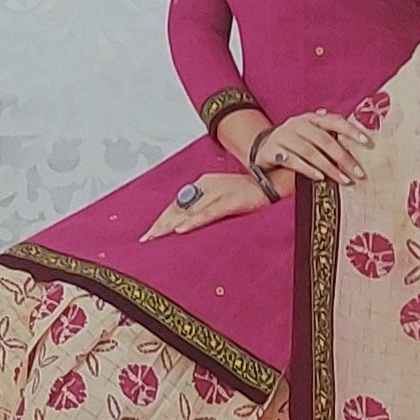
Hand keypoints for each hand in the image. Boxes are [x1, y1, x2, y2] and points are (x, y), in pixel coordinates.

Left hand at [144, 169, 271, 240]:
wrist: (272, 181)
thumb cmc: (249, 192)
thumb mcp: (223, 197)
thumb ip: (207, 206)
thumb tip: (189, 222)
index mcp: (204, 184)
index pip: (178, 203)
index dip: (163, 218)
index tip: (151, 232)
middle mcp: (207, 186)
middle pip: (178, 207)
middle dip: (161, 223)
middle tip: (147, 237)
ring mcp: (218, 192)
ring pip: (188, 211)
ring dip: (171, 224)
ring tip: (157, 235)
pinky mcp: (230, 201)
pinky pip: (207, 213)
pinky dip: (193, 222)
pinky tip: (181, 229)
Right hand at [250, 108, 373, 187]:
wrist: (263, 149)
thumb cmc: (295, 145)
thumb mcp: (312, 137)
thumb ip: (331, 137)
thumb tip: (361, 142)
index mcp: (311, 118)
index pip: (334, 120)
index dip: (351, 130)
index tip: (367, 142)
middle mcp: (297, 124)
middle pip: (324, 140)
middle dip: (343, 157)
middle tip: (358, 172)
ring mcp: (283, 136)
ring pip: (310, 151)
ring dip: (329, 167)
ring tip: (343, 180)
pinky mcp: (272, 150)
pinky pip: (292, 160)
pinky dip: (307, 169)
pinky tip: (319, 177)